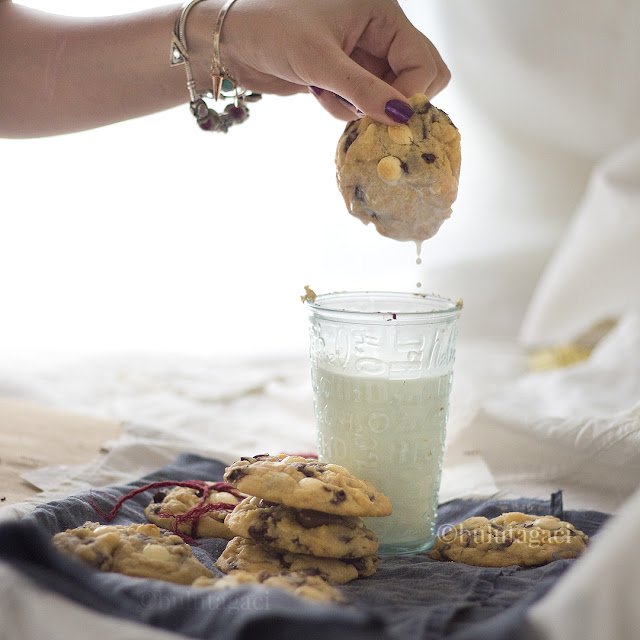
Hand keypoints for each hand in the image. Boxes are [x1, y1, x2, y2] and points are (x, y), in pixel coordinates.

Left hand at [218, 0, 449, 124]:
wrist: (233, 42)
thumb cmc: (271, 32)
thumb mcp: (319, 61)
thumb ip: (364, 90)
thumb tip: (402, 117)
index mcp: (382, 12)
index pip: (422, 60)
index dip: (411, 93)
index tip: (391, 120)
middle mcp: (379, 31)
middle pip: (416, 76)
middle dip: (392, 100)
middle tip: (366, 112)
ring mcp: (363, 54)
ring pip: (387, 95)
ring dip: (361, 106)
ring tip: (327, 94)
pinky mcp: (346, 75)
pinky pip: (363, 103)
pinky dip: (345, 108)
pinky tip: (318, 93)